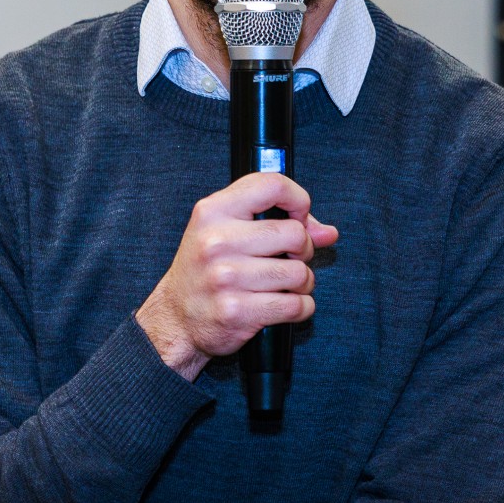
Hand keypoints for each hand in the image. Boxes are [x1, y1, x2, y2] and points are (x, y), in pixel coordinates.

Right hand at [136, 173, 338, 379]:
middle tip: (290, 258)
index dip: (298, 200)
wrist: (175, 317)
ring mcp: (226, 278)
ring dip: (303, 283)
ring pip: (300, 273)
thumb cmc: (205, 269)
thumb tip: (328, 232)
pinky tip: (286, 305)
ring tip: (286, 285)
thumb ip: (276, 221)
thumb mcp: (227, 231)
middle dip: (303, 249)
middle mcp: (217, 241)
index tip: (298, 217)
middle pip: (295, 234)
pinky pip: (295, 306)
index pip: (271, 185)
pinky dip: (301, 307)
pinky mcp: (237, 312)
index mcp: (213, 211)